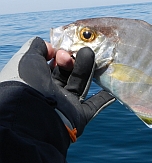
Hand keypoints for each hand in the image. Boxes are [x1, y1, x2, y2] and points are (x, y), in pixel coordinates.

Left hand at [0, 37, 114, 139]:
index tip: (62, 50)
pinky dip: (103, 99)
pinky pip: (93, 107)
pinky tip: (112, 90)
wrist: (35, 113)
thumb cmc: (29, 83)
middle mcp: (53, 92)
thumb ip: (37, 48)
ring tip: (90, 53)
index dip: (59, 55)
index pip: (52, 65)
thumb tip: (49, 46)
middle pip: (68, 74)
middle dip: (74, 60)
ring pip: (80, 84)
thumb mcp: (28, 59)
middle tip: (82, 50)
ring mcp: (67, 104)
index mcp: (38, 80)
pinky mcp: (79, 116)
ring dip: (87, 69)